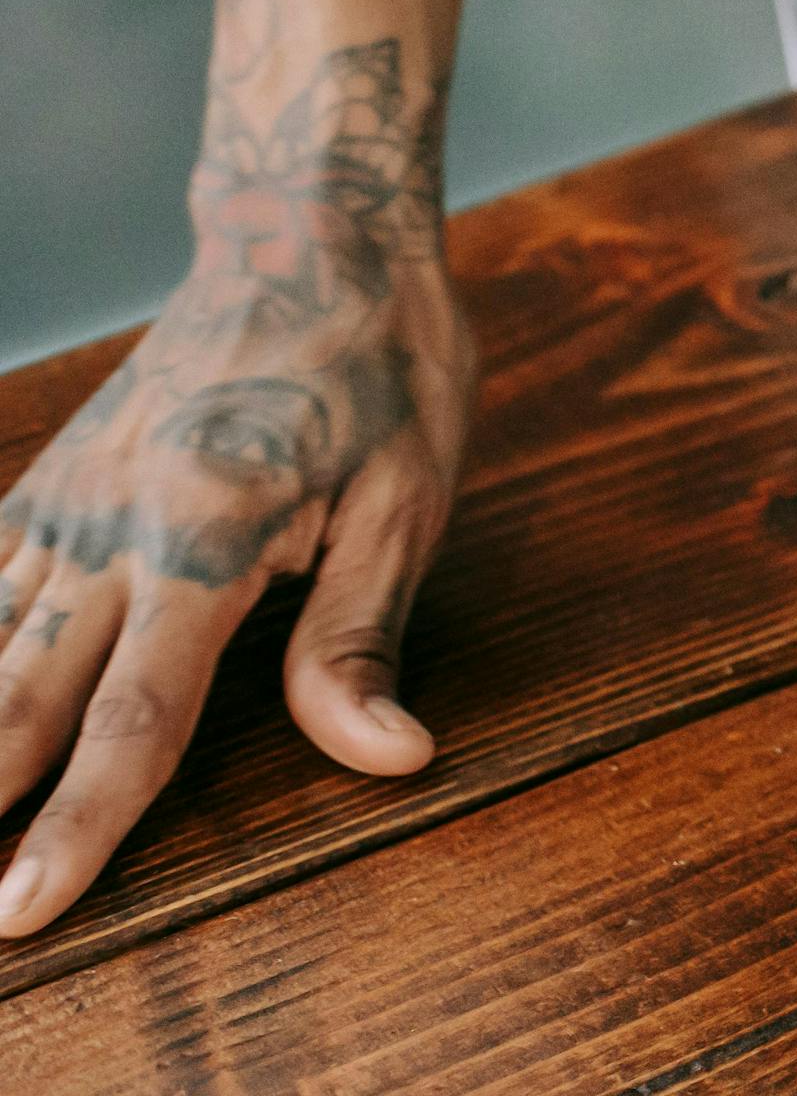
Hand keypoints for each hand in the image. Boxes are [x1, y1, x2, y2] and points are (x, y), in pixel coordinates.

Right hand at [0, 77, 476, 936]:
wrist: (309, 233)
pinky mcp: (49, 482)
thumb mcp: (410, 496)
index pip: (131, 719)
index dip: (78, 825)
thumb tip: (387, 756)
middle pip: (17, 700)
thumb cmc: (381, 366)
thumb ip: (361, 636)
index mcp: (206, 537)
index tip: (24, 911)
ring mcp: (64, 500)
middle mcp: (109, 525)